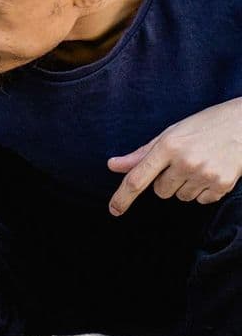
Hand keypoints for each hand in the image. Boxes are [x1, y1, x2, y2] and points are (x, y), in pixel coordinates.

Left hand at [107, 98, 241, 215]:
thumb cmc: (204, 126)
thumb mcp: (171, 133)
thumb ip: (142, 153)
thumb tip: (113, 166)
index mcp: (168, 145)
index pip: (138, 178)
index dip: (123, 197)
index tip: (114, 210)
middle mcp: (185, 161)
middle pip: (160, 191)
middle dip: (167, 180)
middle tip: (184, 160)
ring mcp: (205, 174)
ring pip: (180, 197)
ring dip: (185, 185)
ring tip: (201, 163)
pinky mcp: (222, 184)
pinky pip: (201, 200)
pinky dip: (204, 190)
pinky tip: (213, 170)